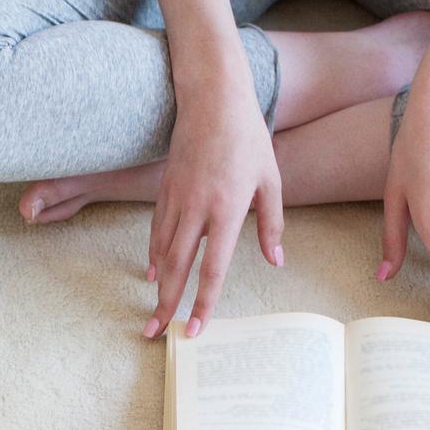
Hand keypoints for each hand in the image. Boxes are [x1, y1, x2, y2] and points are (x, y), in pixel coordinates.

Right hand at [144, 69, 284, 338]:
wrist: (213, 97)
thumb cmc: (248, 137)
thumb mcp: (270, 180)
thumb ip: (271, 223)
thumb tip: (276, 260)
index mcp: (227, 209)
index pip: (213, 267)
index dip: (203, 301)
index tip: (195, 328)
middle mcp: (197, 208)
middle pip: (178, 267)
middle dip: (167, 304)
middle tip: (156, 333)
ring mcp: (177, 198)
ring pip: (163, 251)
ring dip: (158, 285)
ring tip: (152, 312)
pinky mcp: (166, 188)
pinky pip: (158, 230)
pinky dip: (155, 254)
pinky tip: (155, 272)